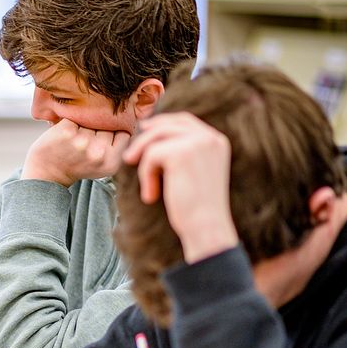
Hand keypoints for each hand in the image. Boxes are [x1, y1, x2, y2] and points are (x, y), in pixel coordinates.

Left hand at [21, 119, 130, 186]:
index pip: (124, 133)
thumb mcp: (103, 164)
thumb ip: (117, 145)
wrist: (47, 173)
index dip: (113, 134)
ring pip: (91, 120)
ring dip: (82, 127)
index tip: (101, 143)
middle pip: (108, 125)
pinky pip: (74, 116)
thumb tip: (131, 113)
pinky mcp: (66, 131)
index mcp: (112, 163)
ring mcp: (81, 142)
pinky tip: (64, 136)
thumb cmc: (77, 165)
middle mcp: (98, 153)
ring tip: (73, 142)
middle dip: (97, 131)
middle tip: (83, 146)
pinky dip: (69, 123)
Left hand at [122, 112, 237, 262]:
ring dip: (145, 163)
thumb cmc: (197, 208)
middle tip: (130, 158)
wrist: (206, 227)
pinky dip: (145, 176)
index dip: (162, 122)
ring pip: (156, 139)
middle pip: (168, 125)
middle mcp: (210, 137)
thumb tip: (152, 135)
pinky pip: (151, 156)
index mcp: (217, 141)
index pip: (185, 120)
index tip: (144, 131)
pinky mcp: (181, 152)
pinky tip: (151, 196)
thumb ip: (183, 153)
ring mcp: (198, 143)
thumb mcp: (195, 174)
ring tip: (147, 188)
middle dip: (145, 139)